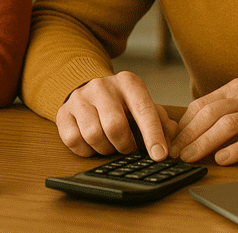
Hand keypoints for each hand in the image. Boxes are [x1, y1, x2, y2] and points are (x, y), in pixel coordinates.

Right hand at [55, 71, 177, 160]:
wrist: (89, 89)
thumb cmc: (122, 103)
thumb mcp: (143, 105)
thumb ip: (161, 122)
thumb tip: (174, 142)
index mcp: (128, 82)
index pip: (143, 110)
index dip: (153, 135)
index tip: (159, 155)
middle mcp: (102, 86)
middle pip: (115, 126)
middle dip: (125, 145)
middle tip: (128, 149)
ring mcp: (80, 97)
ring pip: (93, 135)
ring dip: (106, 149)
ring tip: (110, 144)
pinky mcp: (63, 112)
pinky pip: (73, 140)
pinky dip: (86, 150)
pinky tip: (93, 144)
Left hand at [171, 78, 237, 164]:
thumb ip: (225, 108)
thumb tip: (193, 128)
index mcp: (237, 88)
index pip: (201, 104)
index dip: (183, 123)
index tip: (172, 139)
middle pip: (209, 114)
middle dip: (188, 134)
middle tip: (174, 152)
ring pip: (226, 125)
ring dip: (203, 142)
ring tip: (190, 157)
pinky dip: (234, 151)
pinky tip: (221, 160)